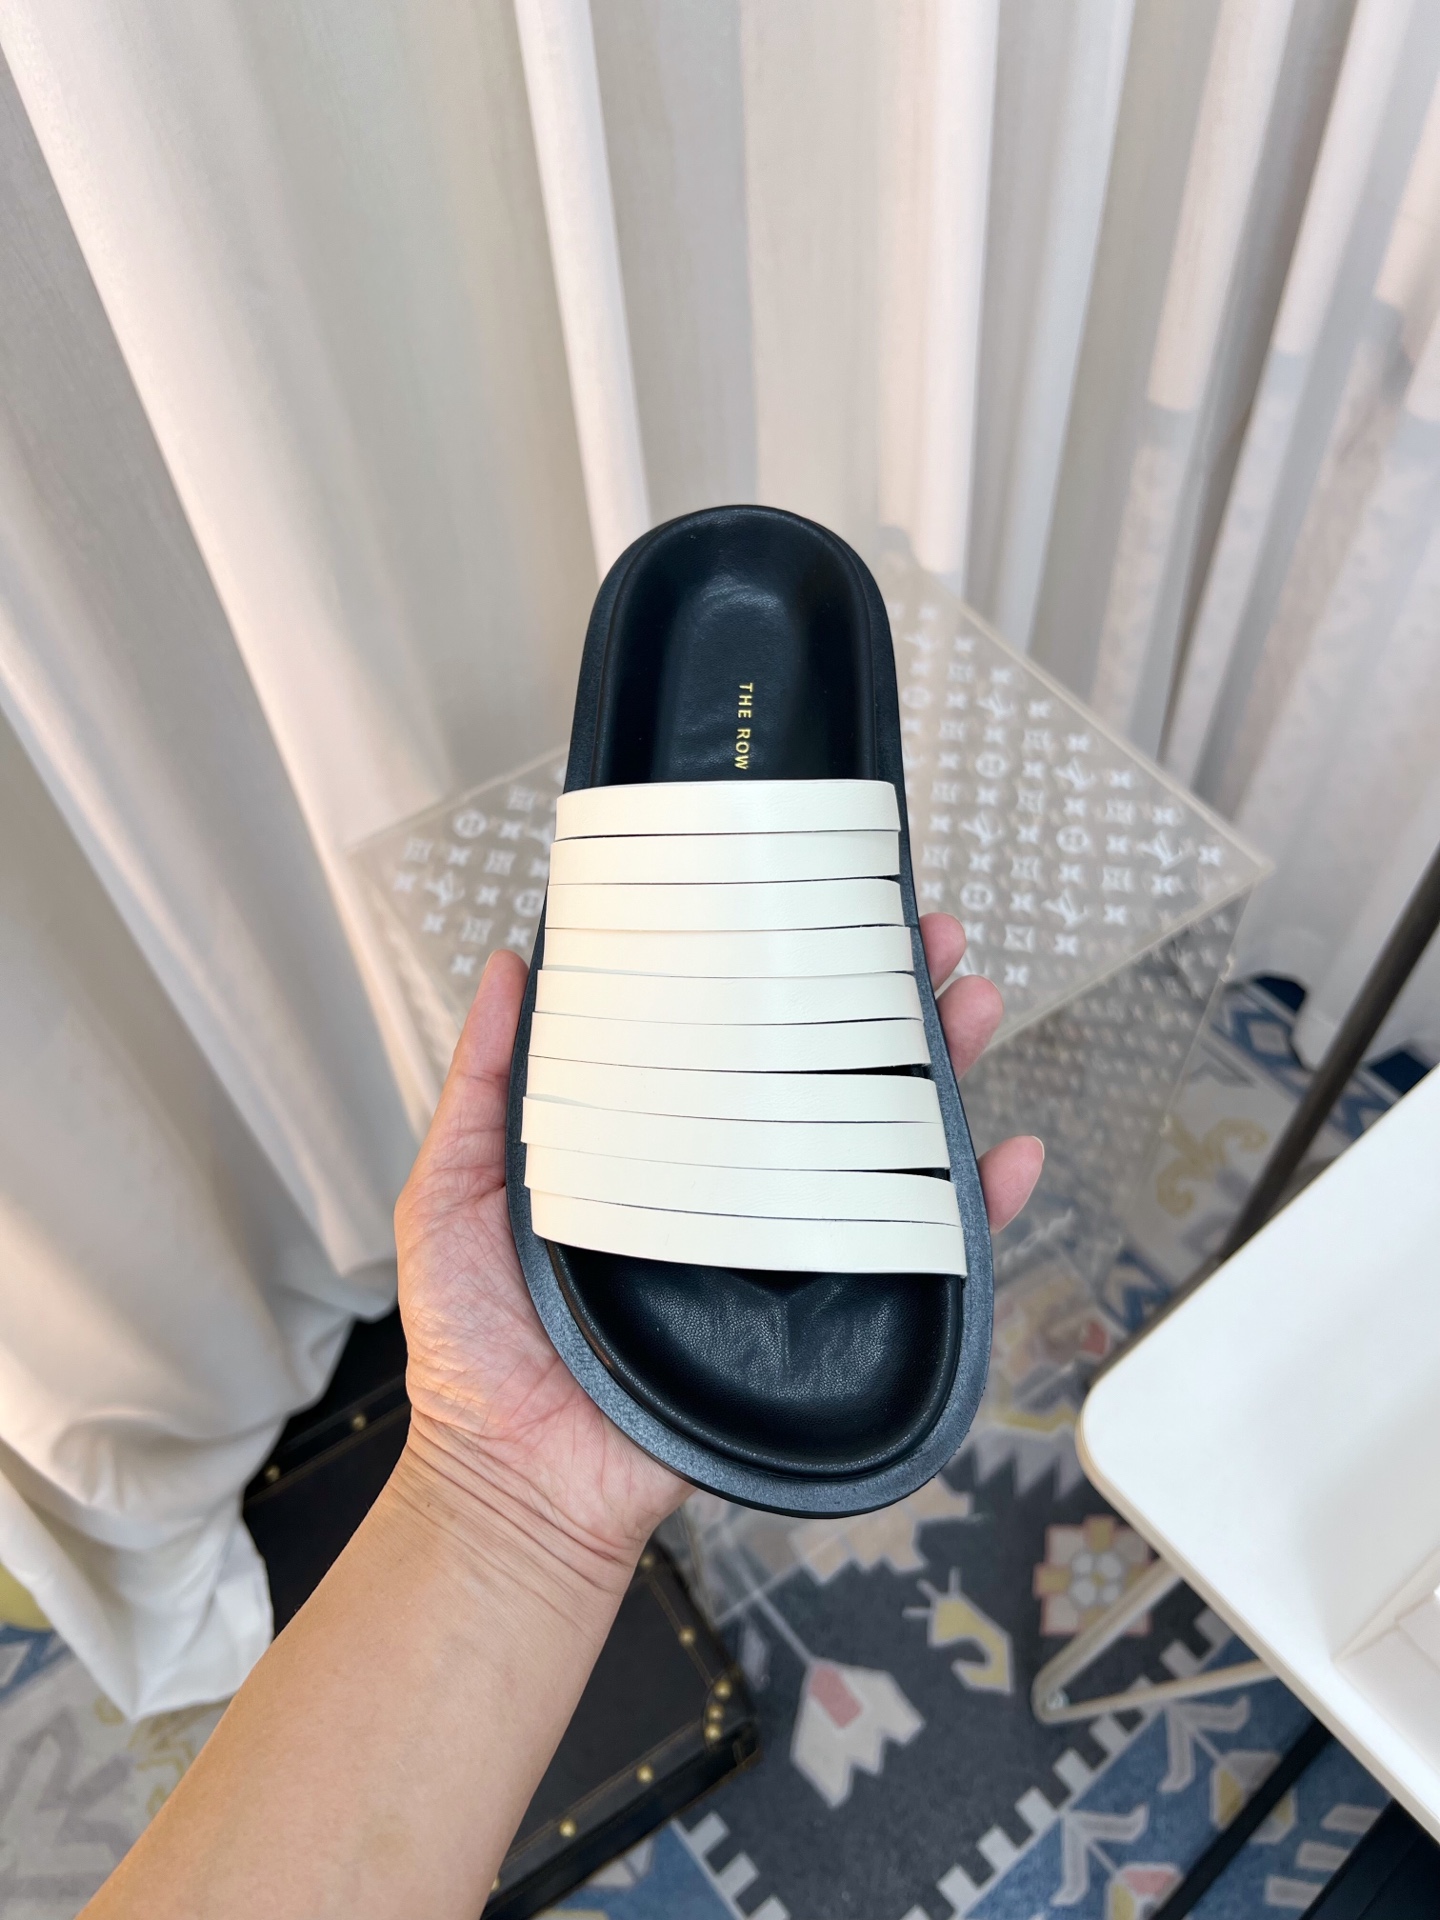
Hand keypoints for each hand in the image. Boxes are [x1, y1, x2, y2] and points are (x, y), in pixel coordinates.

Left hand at [394, 913, 1042, 1583]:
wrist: (518, 1481)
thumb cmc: (476, 1345)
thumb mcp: (457, 1191)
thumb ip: (483, 1088)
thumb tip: (505, 967)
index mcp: (656, 1140)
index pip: (733, 1037)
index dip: (781, 970)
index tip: (815, 908)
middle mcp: (730, 1180)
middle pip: (827, 1072)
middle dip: (888, 999)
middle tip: (930, 939)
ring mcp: (783, 1246)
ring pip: (885, 1143)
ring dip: (943, 1068)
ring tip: (972, 1002)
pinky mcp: (823, 1319)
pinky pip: (919, 1262)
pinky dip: (977, 1211)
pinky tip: (1007, 1158)